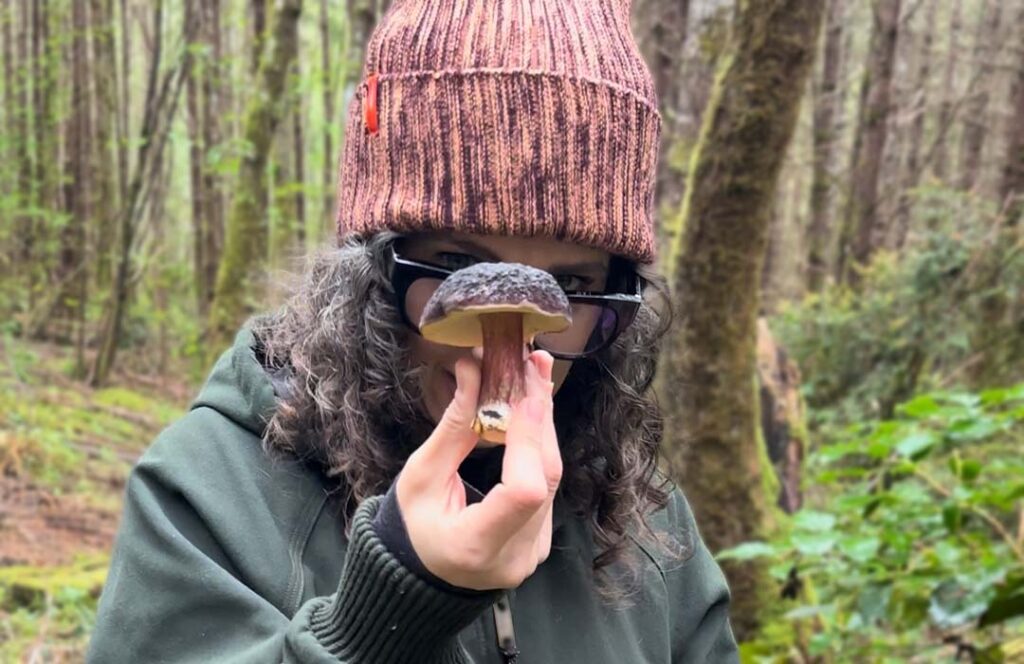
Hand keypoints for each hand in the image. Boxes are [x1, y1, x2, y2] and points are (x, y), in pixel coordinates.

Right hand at [395, 350, 561, 589]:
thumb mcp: (420, 477)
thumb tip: (473, 371)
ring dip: (543, 427)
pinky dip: (540, 450)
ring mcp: (533, 553)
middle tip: (534, 366)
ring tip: (534, 380)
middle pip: (544, 478)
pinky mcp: (541, 543)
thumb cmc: (411, 525)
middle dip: (540, 417)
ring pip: (552, 480)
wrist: (421, 575)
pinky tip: (532, 417)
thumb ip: (453, 429)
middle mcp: (514, 556)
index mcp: (475, 546)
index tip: (526, 394)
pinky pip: (548, 489)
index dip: (529, 439)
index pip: (522, 491)